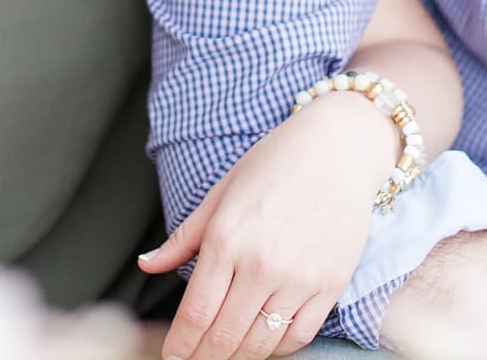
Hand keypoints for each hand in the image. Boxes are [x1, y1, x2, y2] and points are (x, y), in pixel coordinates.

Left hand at [138, 94, 398, 359]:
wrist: (339, 148)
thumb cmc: (275, 163)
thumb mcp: (221, 193)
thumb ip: (184, 238)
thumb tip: (147, 265)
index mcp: (226, 240)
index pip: (195, 314)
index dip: (179, 346)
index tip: (171, 357)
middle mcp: (261, 264)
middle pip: (224, 336)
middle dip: (204, 358)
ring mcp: (299, 278)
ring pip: (261, 343)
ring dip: (238, 357)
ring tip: (224, 356)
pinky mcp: (330, 284)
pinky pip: (300, 335)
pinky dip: (278, 349)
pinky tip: (263, 344)